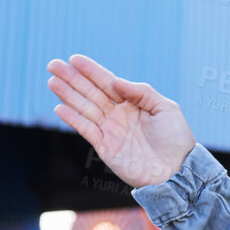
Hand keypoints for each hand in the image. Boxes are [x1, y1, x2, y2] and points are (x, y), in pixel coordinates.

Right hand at [46, 54, 195, 187]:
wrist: (177, 170)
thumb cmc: (176, 139)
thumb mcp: (166, 109)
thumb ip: (142, 92)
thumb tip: (116, 81)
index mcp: (134, 103)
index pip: (108, 82)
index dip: (91, 71)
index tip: (74, 59)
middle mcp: (119, 114)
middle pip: (91, 92)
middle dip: (72, 79)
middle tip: (53, 64)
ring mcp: (110, 130)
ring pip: (84, 108)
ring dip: (67, 95)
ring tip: (52, 81)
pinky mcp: (105, 147)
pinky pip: (85, 130)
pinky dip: (72, 119)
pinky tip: (60, 107)